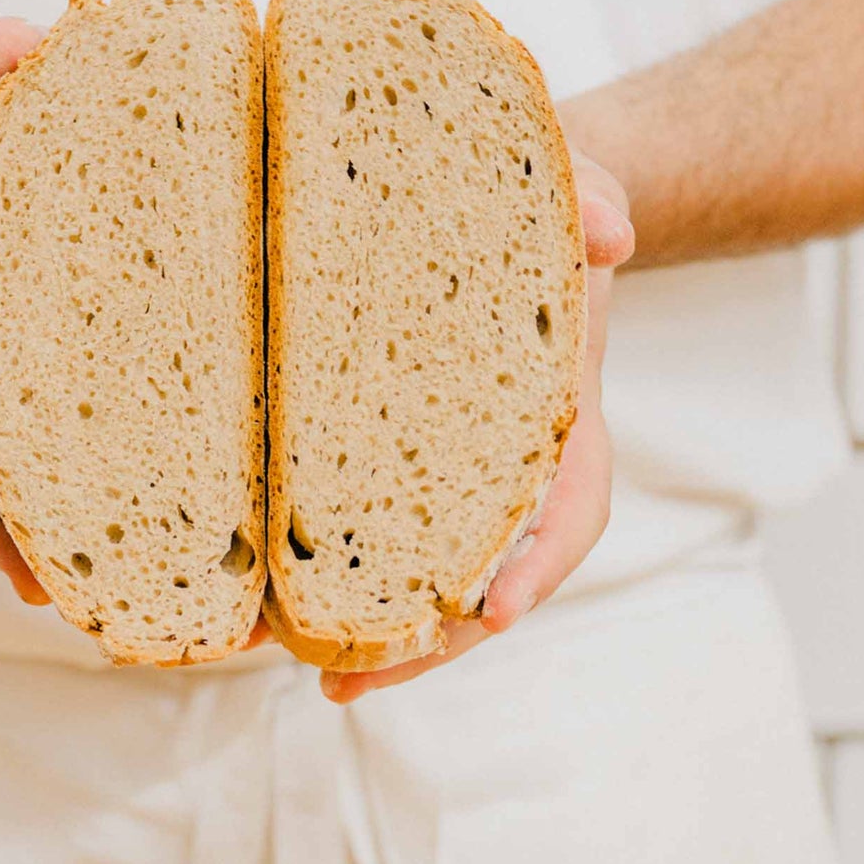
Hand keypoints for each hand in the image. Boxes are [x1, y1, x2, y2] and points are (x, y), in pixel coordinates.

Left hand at [321, 148, 633, 702]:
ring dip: (360, 622)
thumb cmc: (536, 200)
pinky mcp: (381, 438)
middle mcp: (505, 455)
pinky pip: (357, 509)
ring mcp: (445, 458)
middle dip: (426, 638)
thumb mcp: (573, 183)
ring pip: (416, 562)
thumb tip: (609, 237)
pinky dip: (318, 556)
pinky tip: (255, 588)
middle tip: (342, 679)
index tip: (494, 613)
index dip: (538, 565)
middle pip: (482, 571)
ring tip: (281, 660)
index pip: (570, 506)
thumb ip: (591, 201)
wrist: (496, 201)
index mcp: (559, 408)